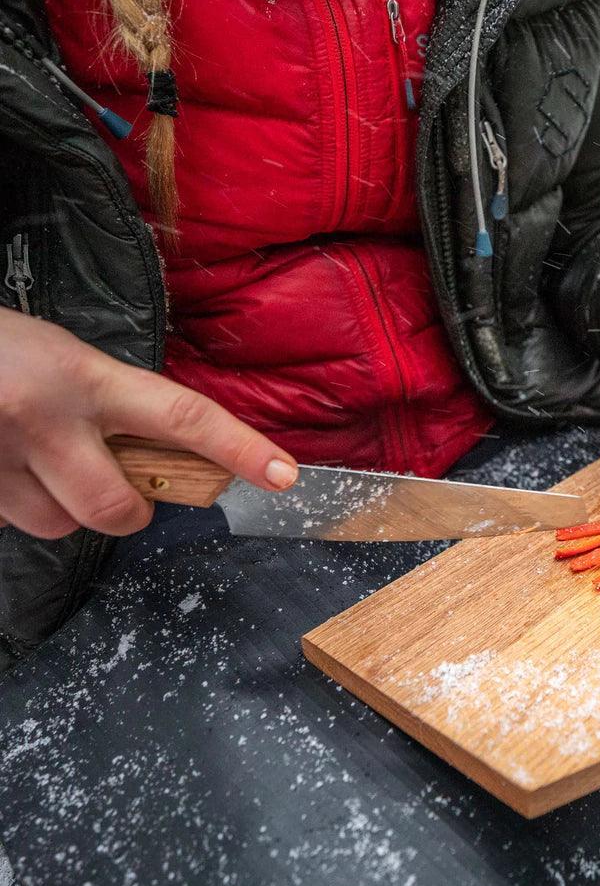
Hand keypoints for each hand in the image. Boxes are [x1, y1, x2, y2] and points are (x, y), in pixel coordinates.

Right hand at [0, 307, 297, 538]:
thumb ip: (109, 406)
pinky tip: (0, 465)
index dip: (240, 448)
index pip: (183, 415)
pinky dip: (14, 505)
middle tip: (125, 492)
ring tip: (35, 462)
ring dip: (61, 509)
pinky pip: (8, 523)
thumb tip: (159, 457)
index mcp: (84, 377)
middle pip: (118, 509)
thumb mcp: (63, 359)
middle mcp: (44, 421)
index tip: (285, 475)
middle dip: (130, 512)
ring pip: (57, 527)